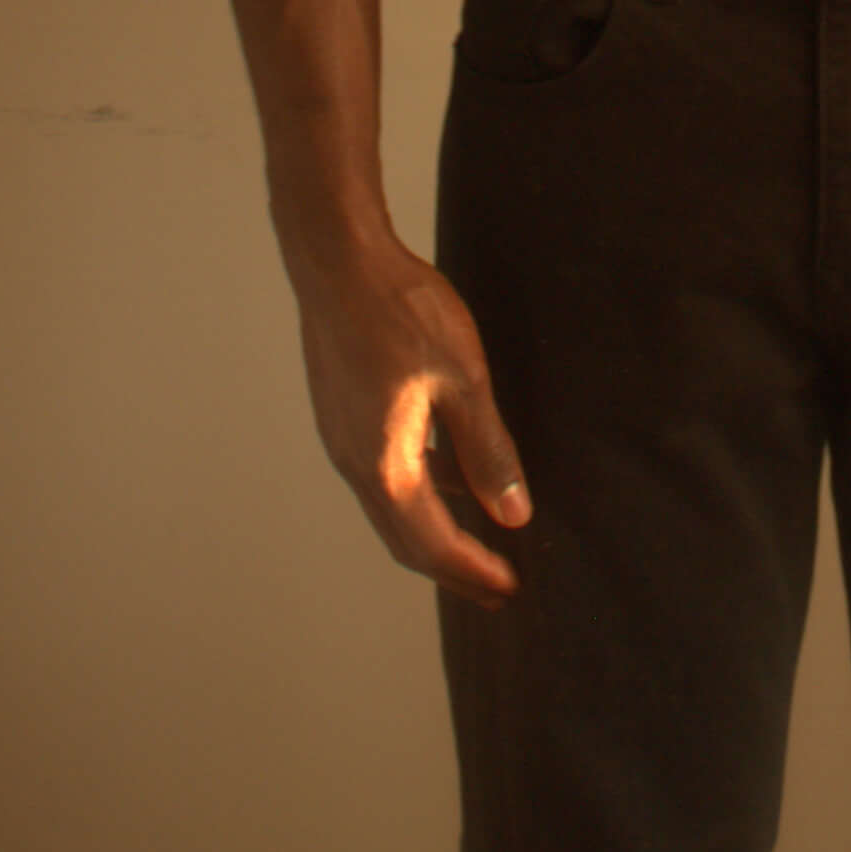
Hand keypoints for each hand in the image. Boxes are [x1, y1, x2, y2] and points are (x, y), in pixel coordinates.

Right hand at [287, 219, 532, 604]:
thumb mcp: (463, 380)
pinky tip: (449, 478)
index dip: (472, 573)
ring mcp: (342, 439)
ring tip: (479, 541)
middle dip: (452, 568)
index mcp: (384, 465)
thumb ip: (487, 451)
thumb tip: (513, 513)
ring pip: (391, 509)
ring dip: (434, 533)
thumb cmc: (401, 311)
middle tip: (496, 587)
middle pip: (405, 539)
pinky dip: (418, 496)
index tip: (509, 592)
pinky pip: (382, 476)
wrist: (337, 259)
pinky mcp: (342, 415)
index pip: (432, 544)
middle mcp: (354, 463)